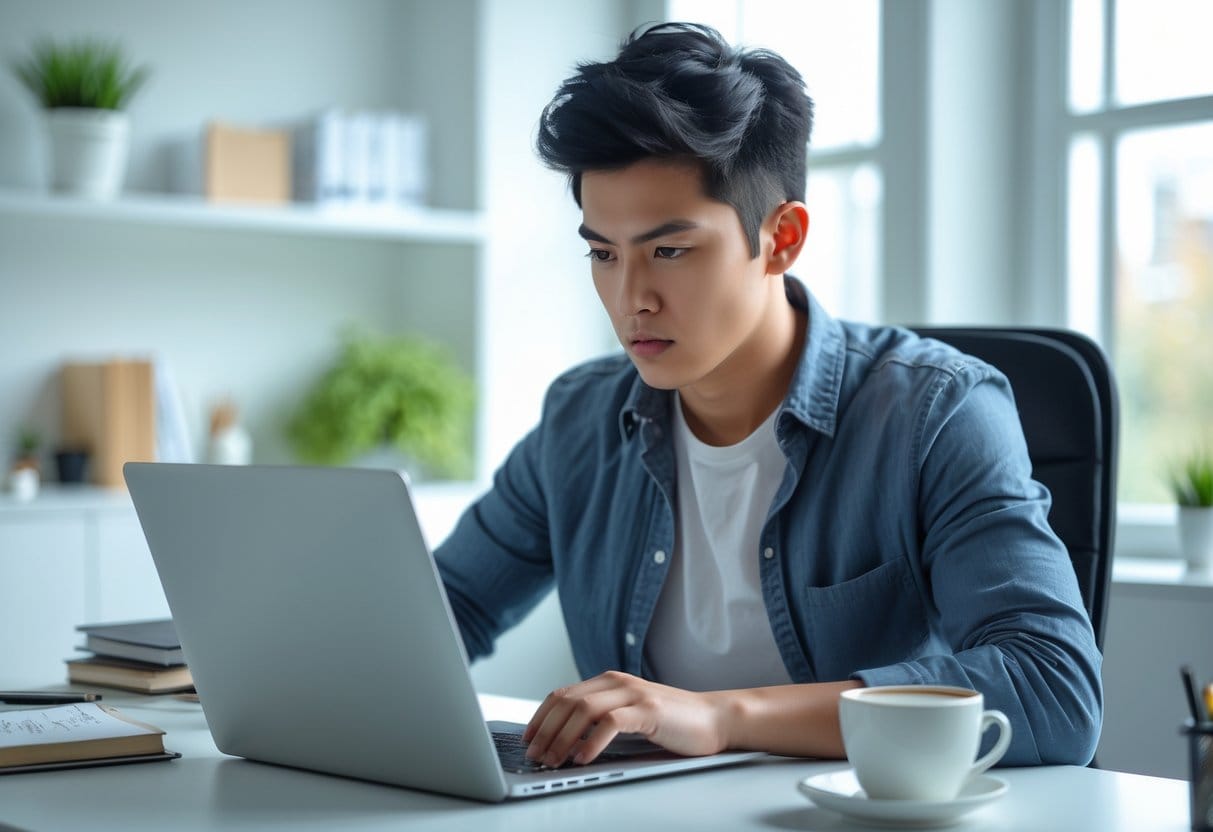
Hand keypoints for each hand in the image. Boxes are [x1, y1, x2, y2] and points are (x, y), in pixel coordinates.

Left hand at [522, 670, 727, 766]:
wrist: (714, 719)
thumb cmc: (672, 722)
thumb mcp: (629, 715)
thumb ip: (602, 718)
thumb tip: (565, 739)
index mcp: (610, 682)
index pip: (563, 694)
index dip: (540, 716)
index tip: (528, 738)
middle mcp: (618, 683)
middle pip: (567, 701)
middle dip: (545, 730)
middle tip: (534, 754)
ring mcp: (634, 695)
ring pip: (583, 709)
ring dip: (562, 737)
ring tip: (553, 759)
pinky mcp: (649, 711)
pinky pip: (611, 722)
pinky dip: (592, 741)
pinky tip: (583, 757)